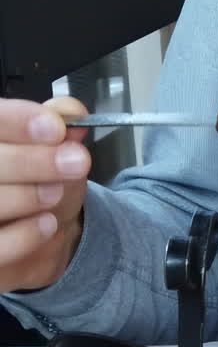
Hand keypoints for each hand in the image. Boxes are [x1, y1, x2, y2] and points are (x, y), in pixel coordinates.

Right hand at [0, 97, 90, 291]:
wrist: (43, 234)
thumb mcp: (55, 150)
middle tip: (74, 162)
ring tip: (56, 192)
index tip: (55, 128)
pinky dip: (24, 235)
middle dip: (30, 161)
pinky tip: (46, 223)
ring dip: (27, 195)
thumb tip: (71, 110)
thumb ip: (60, 125)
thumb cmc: (38, 184)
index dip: (15, 122)